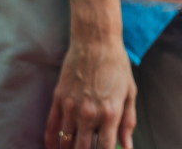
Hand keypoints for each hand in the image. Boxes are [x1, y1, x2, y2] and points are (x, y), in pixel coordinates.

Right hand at [44, 28, 136, 148]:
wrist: (96, 43)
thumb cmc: (117, 66)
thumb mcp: (130, 93)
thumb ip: (128, 121)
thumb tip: (127, 145)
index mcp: (110, 113)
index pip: (105, 148)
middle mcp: (89, 114)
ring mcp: (71, 108)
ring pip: (65, 141)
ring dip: (69, 148)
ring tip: (75, 148)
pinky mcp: (58, 100)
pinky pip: (51, 128)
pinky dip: (51, 141)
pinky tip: (53, 148)